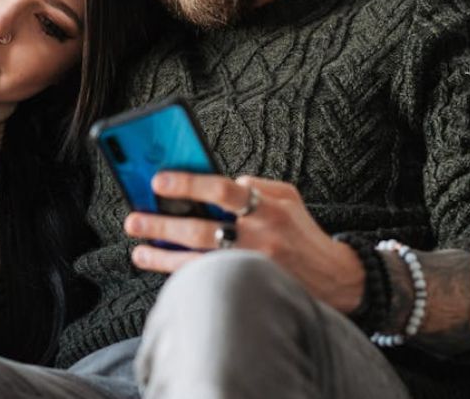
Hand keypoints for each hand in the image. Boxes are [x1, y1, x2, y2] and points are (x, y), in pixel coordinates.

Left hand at [124, 173, 365, 313]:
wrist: (335, 279)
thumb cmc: (302, 231)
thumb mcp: (286, 196)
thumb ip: (252, 184)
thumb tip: (213, 181)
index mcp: (268, 207)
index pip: (222, 189)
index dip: (188, 183)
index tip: (157, 180)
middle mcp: (260, 237)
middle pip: (202, 229)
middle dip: (162, 224)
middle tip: (133, 219)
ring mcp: (254, 266)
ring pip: (198, 261)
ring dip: (163, 255)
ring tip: (138, 249)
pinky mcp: (251, 287)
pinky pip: (208, 280)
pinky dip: (182, 274)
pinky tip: (162, 266)